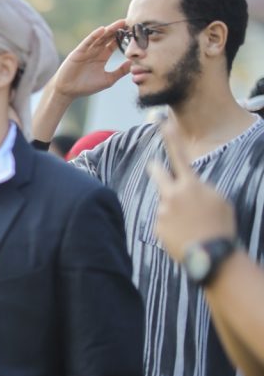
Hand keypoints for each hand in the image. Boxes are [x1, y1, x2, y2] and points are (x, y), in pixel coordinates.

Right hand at [50, 20, 130, 99]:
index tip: (135, 32)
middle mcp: (95, 51)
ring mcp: (87, 50)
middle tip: (131, 22)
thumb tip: (134, 64)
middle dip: (119, 30)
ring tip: (120, 23)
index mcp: (102, 57)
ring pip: (100, 38)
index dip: (124, 38)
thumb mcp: (108, 79)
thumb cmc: (86, 86)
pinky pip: (87, 42)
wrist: (68, 91)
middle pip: (109, 38)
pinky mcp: (78, 52)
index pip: (115, 44)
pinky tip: (102, 30)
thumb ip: (120, 71)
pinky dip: (94, 36)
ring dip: (110, 30)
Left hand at [149, 122, 236, 260]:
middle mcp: (172, 195)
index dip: (170, 137)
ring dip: (173, 208)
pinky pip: (163, 221)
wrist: (212, 255)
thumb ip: (199, 187)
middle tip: (156, 167)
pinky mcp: (157, 227)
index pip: (179, 155)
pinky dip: (171, 225)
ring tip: (191, 224)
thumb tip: (186, 184)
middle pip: (157, 173)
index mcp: (190, 185)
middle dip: (157, 169)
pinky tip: (184, 235)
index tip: (162, 121)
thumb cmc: (220, 225)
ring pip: (164, 202)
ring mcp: (162, 211)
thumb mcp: (218, 199)